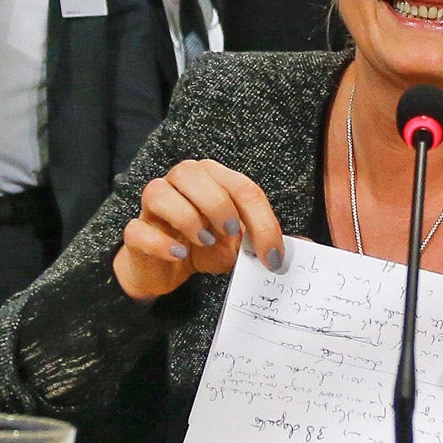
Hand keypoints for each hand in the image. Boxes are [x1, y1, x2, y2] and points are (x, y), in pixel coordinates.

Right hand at [112, 159, 285, 302]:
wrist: (166, 269)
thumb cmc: (207, 248)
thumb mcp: (242, 245)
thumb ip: (269, 241)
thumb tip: (307, 245)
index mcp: (213, 178)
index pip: (242, 187)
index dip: (262, 221)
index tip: (271, 257)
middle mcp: (180, 182)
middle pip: (194, 173)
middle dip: (218, 204)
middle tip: (232, 234)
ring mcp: (153, 205)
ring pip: (159, 191)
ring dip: (186, 216)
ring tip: (205, 241)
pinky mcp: (135, 232)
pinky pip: (138, 229)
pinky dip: (161, 242)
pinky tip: (180, 254)